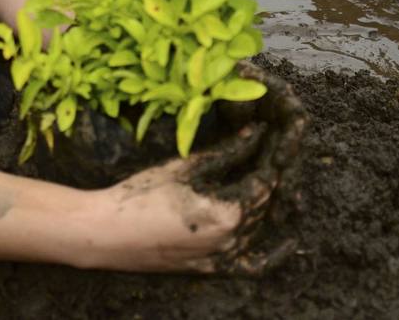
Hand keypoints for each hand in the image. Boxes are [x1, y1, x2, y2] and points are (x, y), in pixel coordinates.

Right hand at [91, 123, 294, 274]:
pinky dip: (273, 256)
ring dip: (269, 203)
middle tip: (275, 149)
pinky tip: (290, 244)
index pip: (265, 179)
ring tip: (273, 176)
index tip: (276, 134)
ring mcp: (223, 258)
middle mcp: (232, 240)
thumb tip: (257, 131)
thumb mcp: (186, 167)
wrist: (108, 234)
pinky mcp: (212, 268)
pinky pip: (252, 266)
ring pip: (260, 227)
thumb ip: (226, 152)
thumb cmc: (142, 195)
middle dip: (273, 174)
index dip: (272, 154)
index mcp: (228, 212)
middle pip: (266, 203)